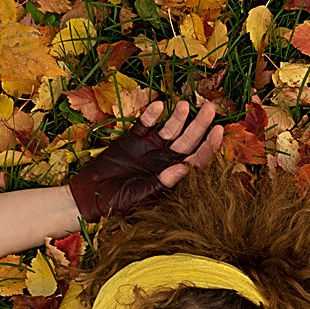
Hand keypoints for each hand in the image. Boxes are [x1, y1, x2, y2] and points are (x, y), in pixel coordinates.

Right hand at [66, 97, 225, 221]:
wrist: (91, 195)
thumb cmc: (119, 203)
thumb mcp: (142, 195)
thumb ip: (162, 183)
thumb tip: (185, 168)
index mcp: (174, 176)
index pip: (197, 160)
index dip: (209, 146)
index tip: (218, 130)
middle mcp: (166, 160)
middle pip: (188, 140)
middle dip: (200, 125)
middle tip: (210, 108)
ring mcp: (151, 148)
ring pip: (170, 130)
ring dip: (178, 117)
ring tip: (185, 105)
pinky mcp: (134, 138)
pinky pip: (145, 124)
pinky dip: (151, 115)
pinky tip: (159, 105)